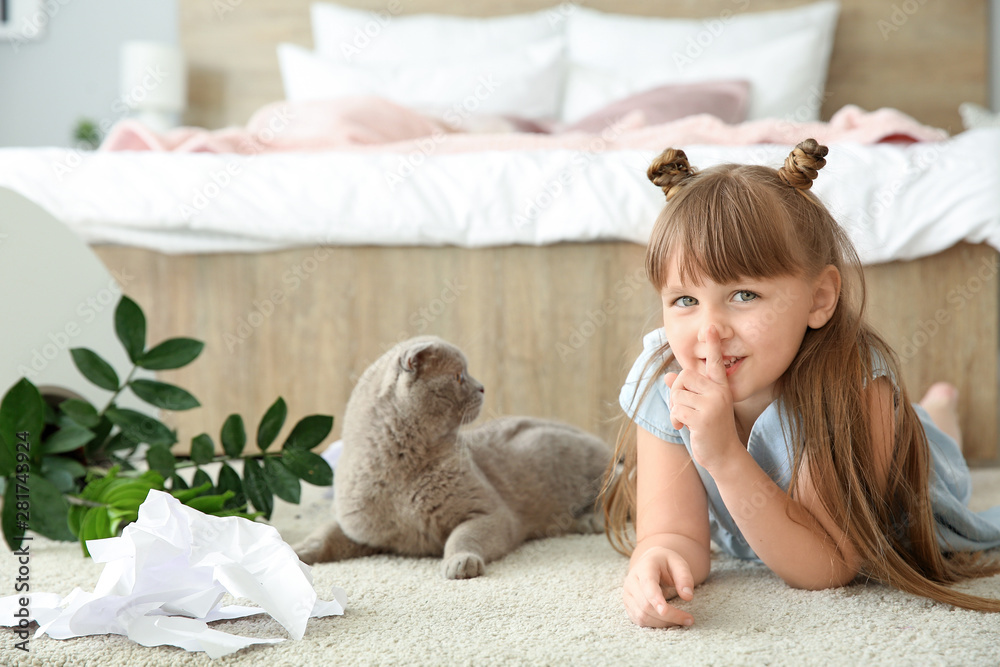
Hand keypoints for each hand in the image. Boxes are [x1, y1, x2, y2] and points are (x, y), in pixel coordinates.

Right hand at [623, 547, 694, 627]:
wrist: (651, 564)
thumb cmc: (666, 564)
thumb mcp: (679, 564)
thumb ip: (685, 578)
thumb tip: (688, 597)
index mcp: (644, 567)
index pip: (647, 584)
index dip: (654, 598)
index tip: (664, 610)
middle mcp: (631, 581)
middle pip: (645, 604)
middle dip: (669, 615)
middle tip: (689, 619)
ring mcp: (628, 595)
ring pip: (642, 616)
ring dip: (664, 623)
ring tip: (682, 621)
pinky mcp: (629, 606)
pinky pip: (640, 621)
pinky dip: (657, 625)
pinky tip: (670, 622)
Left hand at [664, 325, 739, 468]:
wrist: (724, 456)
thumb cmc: (711, 429)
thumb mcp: (701, 407)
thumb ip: (687, 390)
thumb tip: (668, 376)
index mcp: (721, 387)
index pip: (715, 363)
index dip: (713, 345)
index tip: (711, 327)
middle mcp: (719, 392)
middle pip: (684, 377)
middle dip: (676, 392)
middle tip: (680, 409)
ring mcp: (712, 404)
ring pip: (677, 394)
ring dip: (674, 409)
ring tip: (684, 421)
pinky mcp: (702, 418)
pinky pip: (676, 409)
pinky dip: (675, 419)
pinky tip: (684, 428)